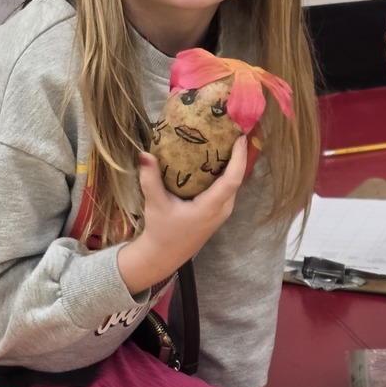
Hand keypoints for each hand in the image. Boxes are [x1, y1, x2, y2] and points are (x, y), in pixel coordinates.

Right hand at [117, 135, 249, 295]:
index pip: (233, 180)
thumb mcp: (155, 205)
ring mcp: (223, 210)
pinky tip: (218, 157)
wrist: (163, 256)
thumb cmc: (161, 231)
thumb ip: (150, 180)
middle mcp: (223, 208)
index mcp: (211, 207)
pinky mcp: (219, 210)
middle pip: (237, 178)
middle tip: (234, 130)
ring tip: (228, 139)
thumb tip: (144, 154)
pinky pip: (228, 186)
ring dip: (233, 162)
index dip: (239, 158)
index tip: (241, 138)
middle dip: (239, 154)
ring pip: (234, 182)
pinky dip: (226, 171)